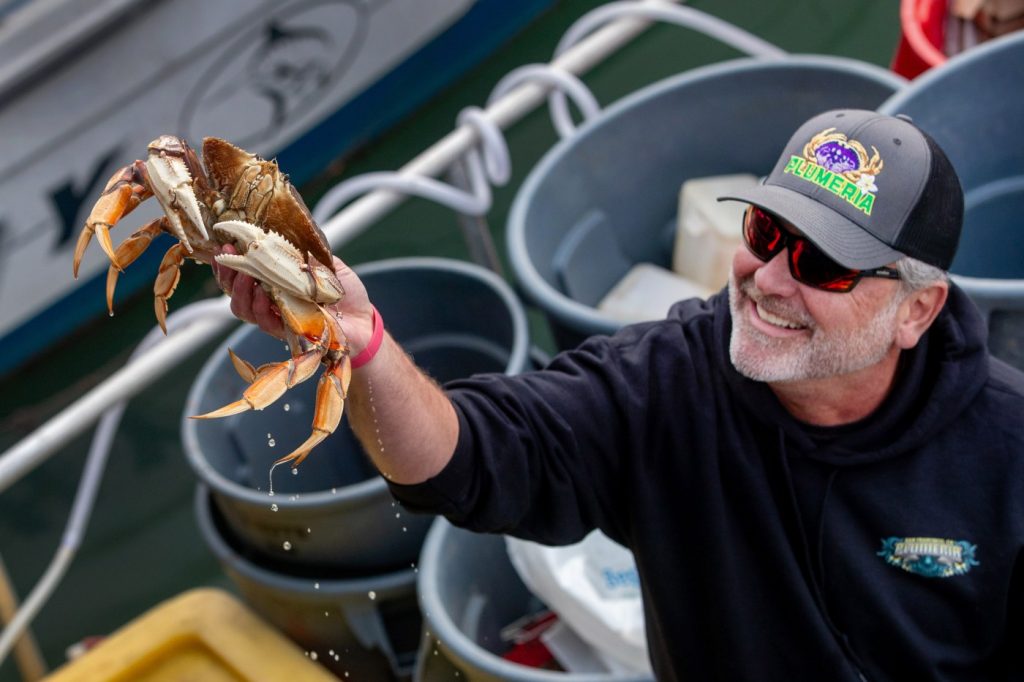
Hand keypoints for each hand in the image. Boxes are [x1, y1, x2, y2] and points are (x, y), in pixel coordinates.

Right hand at [212, 244, 375, 351]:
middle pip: (235, 291)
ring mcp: (277, 317)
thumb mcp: (327, 265)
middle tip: (228, 255)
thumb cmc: (344, 294)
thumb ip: (306, 253)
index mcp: (276, 282)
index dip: (228, 262)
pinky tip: (263, 294)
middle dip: (227, 273)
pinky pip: (265, 322)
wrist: (363, 321)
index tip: (222, 246)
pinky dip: (261, 307)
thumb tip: (284, 236)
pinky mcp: (286, 332)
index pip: (243, 273)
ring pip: (243, 308)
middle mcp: (271, 301)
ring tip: (245, 274)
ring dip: (239, 290)